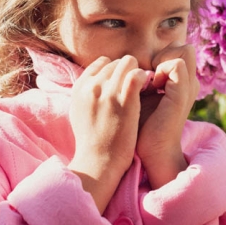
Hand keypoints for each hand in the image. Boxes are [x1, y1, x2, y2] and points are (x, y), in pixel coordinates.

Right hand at [68, 55, 147, 211]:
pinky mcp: (126, 101)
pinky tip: (146, 89)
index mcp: (80, 88)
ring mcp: (109, 93)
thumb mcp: (79, 112)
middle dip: (126, 71)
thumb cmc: (92, 141)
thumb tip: (94, 81)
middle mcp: (92, 87)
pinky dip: (144, 77)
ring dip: (137, 72)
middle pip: (116, 62)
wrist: (99, 162)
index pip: (101, 63)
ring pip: (128, 62)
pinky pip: (137, 74)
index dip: (114, 70)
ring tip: (141, 88)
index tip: (121, 83)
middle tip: (134, 86)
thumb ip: (86, 94)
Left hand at [136, 43, 198, 188]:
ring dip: (162, 59)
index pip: (178, 50)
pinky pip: (177, 63)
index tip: (144, 73)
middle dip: (163, 53)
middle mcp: (189, 83)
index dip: (161, 54)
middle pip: (184, 48)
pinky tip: (149, 85)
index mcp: (182, 83)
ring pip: (184, 51)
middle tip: (147, 73)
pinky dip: (161, 68)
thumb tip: (129, 59)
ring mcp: (188, 87)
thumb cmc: (141, 125)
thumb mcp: (142, 95)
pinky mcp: (183, 92)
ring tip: (148, 79)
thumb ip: (142, 77)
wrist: (151, 150)